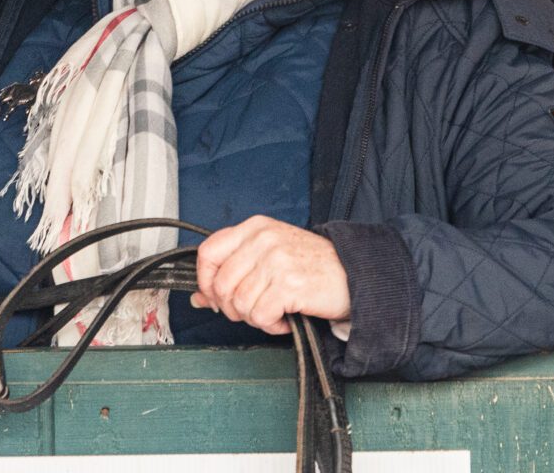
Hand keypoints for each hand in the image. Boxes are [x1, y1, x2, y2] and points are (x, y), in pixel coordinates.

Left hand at [190, 215, 350, 334]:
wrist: (354, 274)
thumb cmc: (312, 266)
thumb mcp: (270, 256)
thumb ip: (234, 271)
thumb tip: (200, 297)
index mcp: (255, 227)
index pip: (208, 252)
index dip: (205, 281)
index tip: (215, 297)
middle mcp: (262, 239)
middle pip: (221, 284)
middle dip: (231, 308)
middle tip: (252, 311)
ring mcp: (275, 261)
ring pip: (239, 303)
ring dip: (254, 318)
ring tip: (273, 313)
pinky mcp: (288, 284)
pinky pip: (260, 315)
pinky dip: (270, 326)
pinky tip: (284, 319)